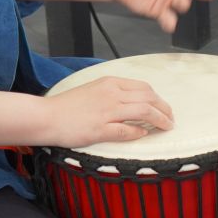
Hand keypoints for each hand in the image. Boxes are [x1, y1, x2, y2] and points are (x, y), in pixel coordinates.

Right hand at [41, 77, 173, 145]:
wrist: (46, 116)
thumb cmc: (67, 106)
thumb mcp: (93, 90)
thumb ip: (113, 94)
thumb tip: (133, 103)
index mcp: (110, 83)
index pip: (144, 88)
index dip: (158, 99)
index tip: (163, 108)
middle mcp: (112, 94)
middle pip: (149, 98)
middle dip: (164, 109)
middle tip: (171, 119)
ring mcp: (107, 111)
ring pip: (144, 112)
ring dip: (159, 120)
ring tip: (166, 127)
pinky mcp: (100, 128)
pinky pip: (127, 129)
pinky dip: (139, 132)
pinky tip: (144, 134)